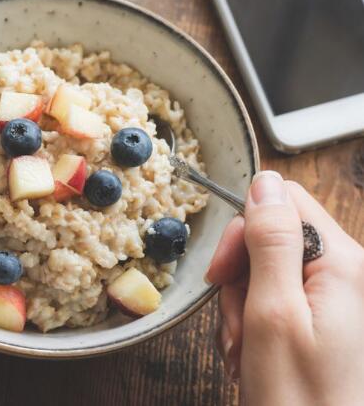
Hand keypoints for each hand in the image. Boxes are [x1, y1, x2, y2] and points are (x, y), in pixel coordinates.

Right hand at [206, 171, 363, 404]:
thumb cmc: (298, 398)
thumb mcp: (273, 314)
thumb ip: (271, 243)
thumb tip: (264, 182)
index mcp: (341, 263)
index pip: (282, 203)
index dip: (244, 232)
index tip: (223, 272)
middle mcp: (340, 272)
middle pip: (268, 238)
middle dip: (238, 277)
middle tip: (239, 323)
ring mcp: (327, 296)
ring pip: (259, 271)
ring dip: (239, 308)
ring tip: (246, 348)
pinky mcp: (312, 317)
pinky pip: (264, 298)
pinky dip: (247, 324)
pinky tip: (250, 354)